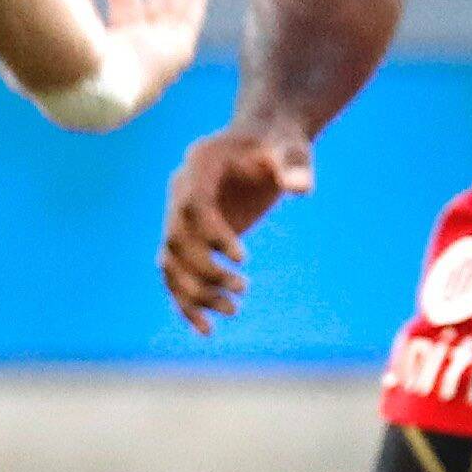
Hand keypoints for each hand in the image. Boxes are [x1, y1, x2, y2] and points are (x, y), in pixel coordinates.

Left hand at [30, 0, 221, 132]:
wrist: (92, 93)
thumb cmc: (56, 65)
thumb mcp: (29, 41)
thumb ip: (13, 25)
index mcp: (86, 62)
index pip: (83, 25)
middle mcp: (122, 62)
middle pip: (129, 11)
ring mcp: (152, 58)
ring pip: (165, 3)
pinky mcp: (178, 53)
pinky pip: (194, 8)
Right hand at [159, 118, 311, 333]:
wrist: (263, 141)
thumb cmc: (278, 143)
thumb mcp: (291, 148)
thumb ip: (295, 164)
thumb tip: (300, 188)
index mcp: (199, 164)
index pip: (193, 205)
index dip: (213, 235)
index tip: (244, 259)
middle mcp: (179, 189)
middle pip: (176, 238)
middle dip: (206, 270)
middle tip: (243, 287)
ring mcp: (178, 214)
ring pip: (170, 262)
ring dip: (195, 292)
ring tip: (233, 309)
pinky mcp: (188, 236)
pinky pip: (175, 273)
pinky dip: (185, 301)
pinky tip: (207, 329)